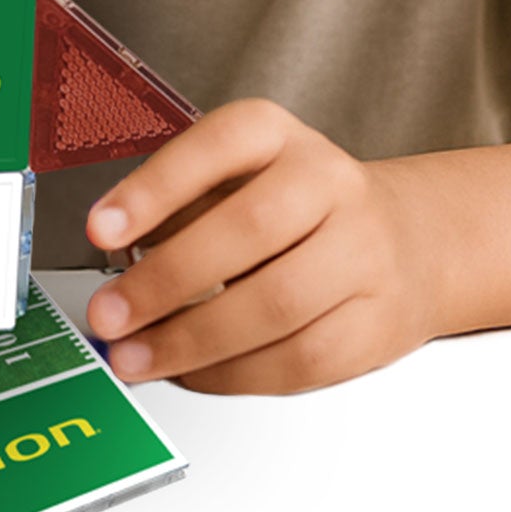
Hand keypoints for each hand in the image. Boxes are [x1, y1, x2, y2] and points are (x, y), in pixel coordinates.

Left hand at [82, 98, 434, 394]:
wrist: (409, 242)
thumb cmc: (300, 210)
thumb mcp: (242, 178)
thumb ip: (181, 209)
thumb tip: (117, 263)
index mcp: (281, 137)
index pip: (220, 144)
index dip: (157, 187)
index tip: (101, 228)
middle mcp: (328, 183)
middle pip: (250, 229)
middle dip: (166, 280)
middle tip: (109, 314)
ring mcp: (362, 253)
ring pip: (277, 304)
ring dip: (193, 340)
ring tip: (135, 357)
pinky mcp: (375, 323)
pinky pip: (298, 360)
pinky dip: (234, 374)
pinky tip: (192, 372)